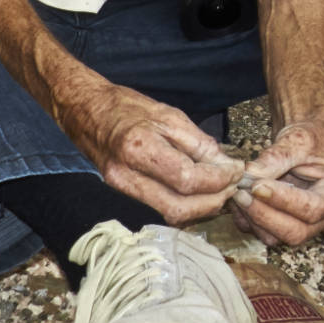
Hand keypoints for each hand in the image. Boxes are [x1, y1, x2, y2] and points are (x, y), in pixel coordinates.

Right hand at [64, 83, 244, 225]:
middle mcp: (126, 175)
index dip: (219, 179)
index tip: (237, 171)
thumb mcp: (169, 115)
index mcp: (139, 148)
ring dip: (201, 208)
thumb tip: (226, 165)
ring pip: (170, 215)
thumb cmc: (126, 107)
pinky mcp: (122, 195)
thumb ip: (198, 144)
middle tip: (233, 186)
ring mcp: (121, 189)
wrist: (86, 110)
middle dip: (213, 201)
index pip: (188, 179)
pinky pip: (159, 209)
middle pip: (178, 208)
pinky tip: (199, 193)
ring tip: (220, 190)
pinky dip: (185, 206)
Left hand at [231, 119, 323, 246]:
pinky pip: (262, 234)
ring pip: (276, 238)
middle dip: (265, 215)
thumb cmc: (307, 142)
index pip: (313, 208)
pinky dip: (246, 220)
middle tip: (241, 193)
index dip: (284, 201)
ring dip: (252, 218)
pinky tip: (239, 199)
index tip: (257, 186)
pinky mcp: (284, 228)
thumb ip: (276, 157)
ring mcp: (305, 226)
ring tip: (238, 192)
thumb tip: (250, 174)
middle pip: (296, 232)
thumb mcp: (297, 141)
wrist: (303, 146)